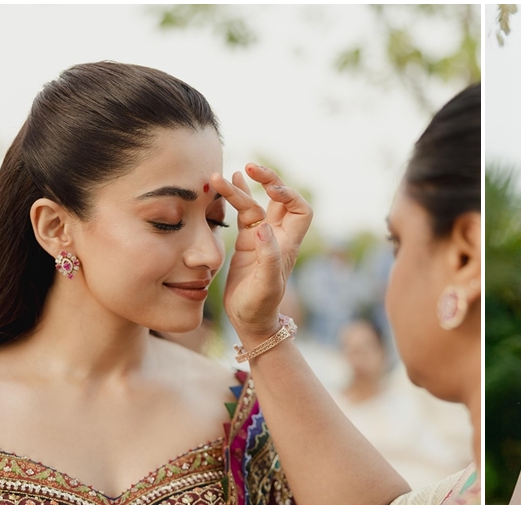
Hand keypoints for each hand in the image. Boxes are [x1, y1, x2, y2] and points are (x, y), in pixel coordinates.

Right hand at [211, 164, 313, 342]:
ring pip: (256, 204)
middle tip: (250, 167)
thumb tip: (263, 227)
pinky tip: (228, 181)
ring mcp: (262, 238)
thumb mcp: (266, 284)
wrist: (250, 320)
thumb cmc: (260, 306)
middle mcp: (278, 237)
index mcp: (288, 244)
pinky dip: (237, 197)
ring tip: (219, 176)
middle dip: (268, 180)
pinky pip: (244, 213)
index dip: (289, 195)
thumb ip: (267, 256)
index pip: (300, 209)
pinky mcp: (247, 242)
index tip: (269, 191)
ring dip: (242, 189)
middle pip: (280, 199)